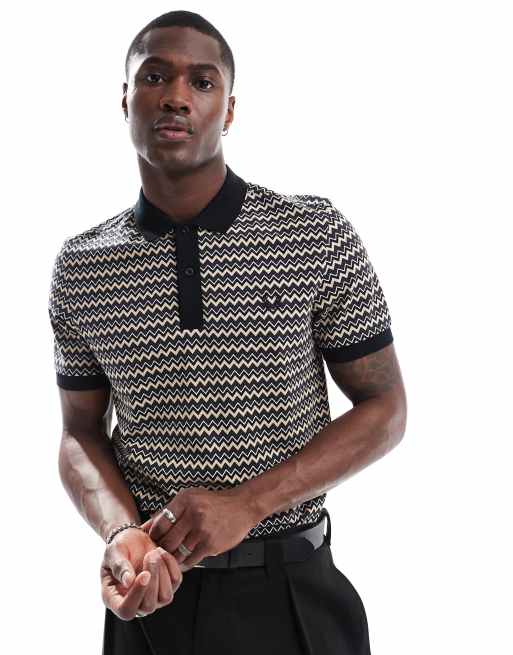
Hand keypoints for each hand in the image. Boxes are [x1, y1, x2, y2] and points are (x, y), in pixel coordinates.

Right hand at [100, 527, 182, 620]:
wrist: (133, 539)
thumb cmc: (119, 548)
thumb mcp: (113, 553)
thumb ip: (119, 567)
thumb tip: (128, 582)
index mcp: (115, 598)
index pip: (126, 610)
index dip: (137, 595)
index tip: (144, 574)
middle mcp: (135, 603)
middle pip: (148, 606)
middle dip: (153, 580)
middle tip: (150, 556)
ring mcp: (154, 597)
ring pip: (165, 597)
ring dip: (162, 572)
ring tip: (154, 553)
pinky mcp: (168, 586)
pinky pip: (176, 581)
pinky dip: (171, 565)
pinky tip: (161, 552)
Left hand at [140, 486, 258, 569]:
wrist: (242, 506)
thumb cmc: (212, 503)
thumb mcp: (190, 498)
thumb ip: (168, 512)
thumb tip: (145, 527)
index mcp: (184, 500)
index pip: (159, 523)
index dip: (153, 536)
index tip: (153, 540)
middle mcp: (192, 514)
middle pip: (167, 540)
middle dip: (160, 549)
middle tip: (159, 554)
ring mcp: (202, 530)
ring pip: (177, 552)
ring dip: (172, 558)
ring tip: (171, 558)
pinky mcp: (211, 544)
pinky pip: (190, 559)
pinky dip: (185, 562)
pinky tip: (185, 559)